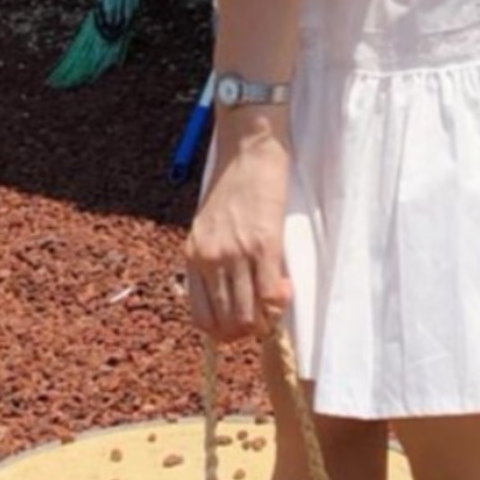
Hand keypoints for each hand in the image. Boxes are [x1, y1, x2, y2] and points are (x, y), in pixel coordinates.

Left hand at [184, 111, 293, 342]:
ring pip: (248, 316)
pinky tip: (285, 287)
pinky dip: (280, 301)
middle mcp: (210, 260)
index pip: (201, 318)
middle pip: (226, 325)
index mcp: (193, 256)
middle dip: (248, 331)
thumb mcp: (209, 223)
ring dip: (266, 320)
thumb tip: (232, 291)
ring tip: (276, 302)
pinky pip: (271, 294)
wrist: (248, 147)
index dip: (225, 332)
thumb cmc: (232, 181)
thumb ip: (214, 256)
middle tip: (265, 317)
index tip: (242, 322)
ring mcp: (235, 254)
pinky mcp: (264, 244)